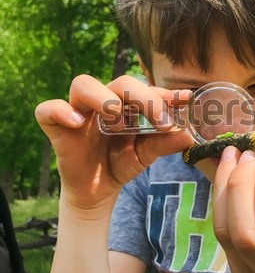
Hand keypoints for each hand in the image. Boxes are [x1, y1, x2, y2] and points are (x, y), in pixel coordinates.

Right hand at [35, 74, 193, 212]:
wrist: (96, 190)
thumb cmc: (120, 163)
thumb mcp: (145, 154)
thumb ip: (164, 143)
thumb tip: (188, 136)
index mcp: (128, 105)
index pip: (146, 89)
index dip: (165, 93)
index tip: (186, 99)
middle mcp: (104, 102)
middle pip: (120, 82)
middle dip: (142, 96)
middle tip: (159, 118)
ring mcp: (79, 111)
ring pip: (84, 85)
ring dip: (103, 97)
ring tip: (117, 115)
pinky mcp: (57, 126)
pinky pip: (48, 110)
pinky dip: (60, 111)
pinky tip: (77, 123)